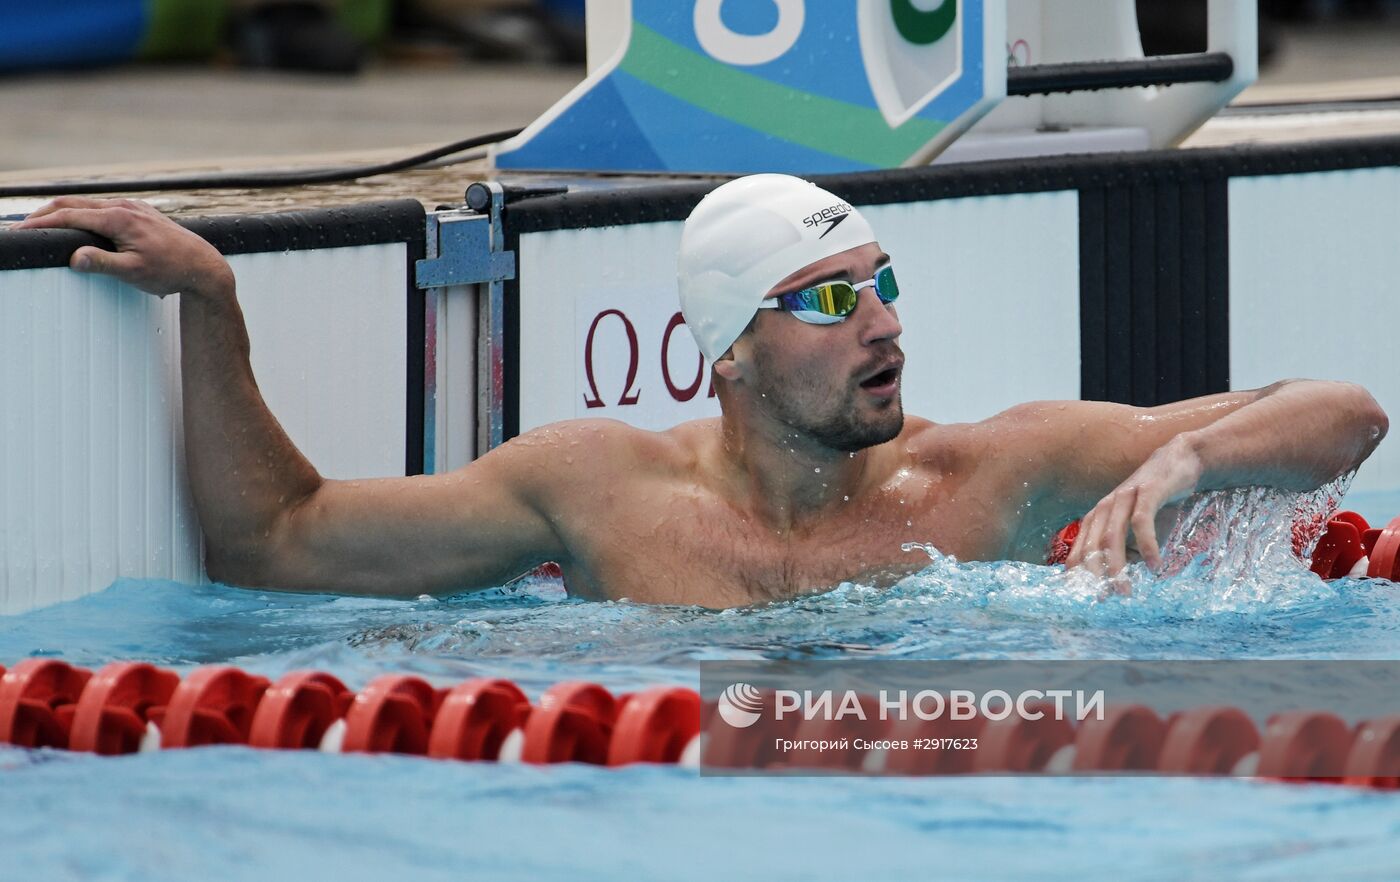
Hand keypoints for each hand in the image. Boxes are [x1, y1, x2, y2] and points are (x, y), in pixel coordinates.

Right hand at [11, 197, 231, 298]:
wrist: (204, 266)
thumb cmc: (170, 271)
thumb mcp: (134, 273)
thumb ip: (102, 263)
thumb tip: (73, 257)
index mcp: (118, 218)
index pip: (69, 215)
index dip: (40, 222)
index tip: (19, 230)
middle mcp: (124, 206)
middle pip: (72, 203)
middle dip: (43, 213)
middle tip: (20, 225)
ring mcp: (132, 207)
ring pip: (87, 203)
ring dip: (61, 211)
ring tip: (39, 222)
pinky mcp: (139, 212)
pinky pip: (102, 208)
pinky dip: (82, 212)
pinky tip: (74, 221)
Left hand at [1065, 434, 1203, 582]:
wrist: (1180, 462)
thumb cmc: (1156, 501)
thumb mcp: (1135, 528)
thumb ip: (1126, 549)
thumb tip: (1119, 578)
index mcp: (1097, 516)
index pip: (1080, 548)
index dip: (1079, 573)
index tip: (1082, 596)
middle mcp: (1105, 507)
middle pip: (1092, 546)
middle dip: (1095, 575)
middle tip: (1104, 598)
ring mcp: (1124, 498)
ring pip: (1111, 537)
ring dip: (1117, 567)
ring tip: (1125, 591)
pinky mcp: (1146, 492)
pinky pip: (1141, 522)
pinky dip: (1146, 546)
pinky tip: (1154, 565)